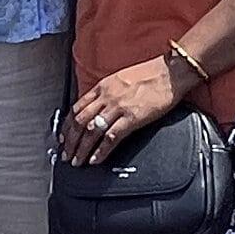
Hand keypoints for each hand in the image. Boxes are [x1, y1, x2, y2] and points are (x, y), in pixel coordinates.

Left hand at [59, 56, 182, 165]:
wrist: (170, 72)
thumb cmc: (151, 74)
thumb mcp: (121, 78)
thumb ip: (107, 92)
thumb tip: (98, 107)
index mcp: (103, 86)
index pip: (77, 108)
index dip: (67, 126)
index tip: (63, 137)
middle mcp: (107, 96)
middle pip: (80, 121)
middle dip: (70, 141)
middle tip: (66, 154)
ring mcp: (118, 107)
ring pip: (92, 131)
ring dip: (81, 149)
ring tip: (77, 161)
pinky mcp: (132, 118)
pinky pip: (111, 138)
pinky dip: (101, 151)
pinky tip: (95, 160)